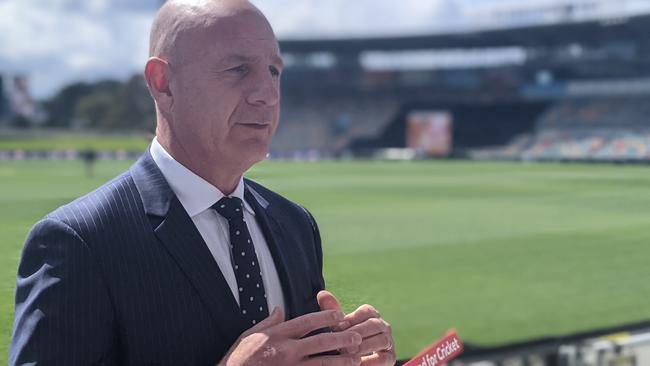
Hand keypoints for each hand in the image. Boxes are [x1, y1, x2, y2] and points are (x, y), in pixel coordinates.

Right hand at [219, 307, 362, 365]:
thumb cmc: (238, 359)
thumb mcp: (249, 335)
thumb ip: (268, 322)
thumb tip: (280, 309)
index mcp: (277, 335)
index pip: (307, 321)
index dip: (326, 316)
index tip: (339, 314)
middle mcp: (286, 351)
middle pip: (321, 341)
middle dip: (341, 338)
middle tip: (357, 336)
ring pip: (323, 363)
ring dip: (342, 361)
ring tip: (356, 359)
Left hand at [317, 291, 395, 365]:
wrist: (352, 360)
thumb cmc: (344, 339)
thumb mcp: (338, 326)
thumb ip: (331, 311)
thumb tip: (322, 294)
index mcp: (371, 316)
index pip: (367, 311)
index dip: (353, 318)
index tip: (338, 327)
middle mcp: (383, 326)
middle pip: (375, 324)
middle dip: (358, 332)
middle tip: (342, 341)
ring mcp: (388, 342)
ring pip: (382, 340)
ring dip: (365, 346)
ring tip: (348, 352)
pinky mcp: (390, 358)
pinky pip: (385, 358)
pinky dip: (372, 361)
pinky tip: (358, 363)